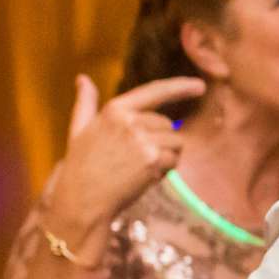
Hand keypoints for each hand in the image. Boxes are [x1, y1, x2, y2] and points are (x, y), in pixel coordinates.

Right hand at [44, 74, 203, 247]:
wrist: (82, 200)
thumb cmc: (81, 166)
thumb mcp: (79, 129)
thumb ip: (86, 103)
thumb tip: (82, 78)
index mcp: (115, 109)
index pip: (155, 91)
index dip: (180, 87)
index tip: (200, 86)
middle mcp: (130, 120)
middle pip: (167, 124)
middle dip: (160, 140)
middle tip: (135, 159)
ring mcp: (143, 139)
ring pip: (175, 142)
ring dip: (165, 156)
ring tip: (139, 168)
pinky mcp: (153, 159)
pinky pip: (174, 160)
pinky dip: (165, 170)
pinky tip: (145, 177)